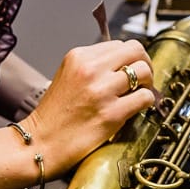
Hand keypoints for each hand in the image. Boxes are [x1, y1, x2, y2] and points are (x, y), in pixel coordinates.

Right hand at [20, 39, 155, 177]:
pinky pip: (144, 97)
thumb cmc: (54, 117)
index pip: (118, 44)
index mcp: (78, 57)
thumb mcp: (68, 77)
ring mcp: (102, 91)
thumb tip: (122, 66)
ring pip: (144, 72)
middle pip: (135, 51)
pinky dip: (147, 102)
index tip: (130, 70)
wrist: (41, 144)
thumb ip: (92, 68)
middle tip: (143, 79)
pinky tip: (139, 108)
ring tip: (140, 94)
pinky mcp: (112, 113)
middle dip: (144, 64)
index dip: (129, 58)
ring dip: (148, 83)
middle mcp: (90, 69)